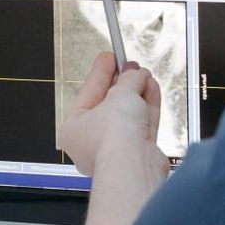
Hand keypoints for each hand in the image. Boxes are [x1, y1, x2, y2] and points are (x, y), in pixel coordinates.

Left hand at [57, 52, 163, 178]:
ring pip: (128, 115)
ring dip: (137, 93)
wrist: (134, 166)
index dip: (100, 73)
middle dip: (123, 83)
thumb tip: (134, 73)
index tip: (109, 57)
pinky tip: (152, 88)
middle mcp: (92, 142)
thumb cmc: (112, 139)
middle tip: (131, 66)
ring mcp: (116, 149)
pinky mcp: (139, 153)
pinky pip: (142, 124)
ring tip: (144, 75)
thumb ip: (127, 80)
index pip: (88, 93)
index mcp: (73, 129)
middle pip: (109, 104)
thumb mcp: (119, 95)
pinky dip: (148, 106)